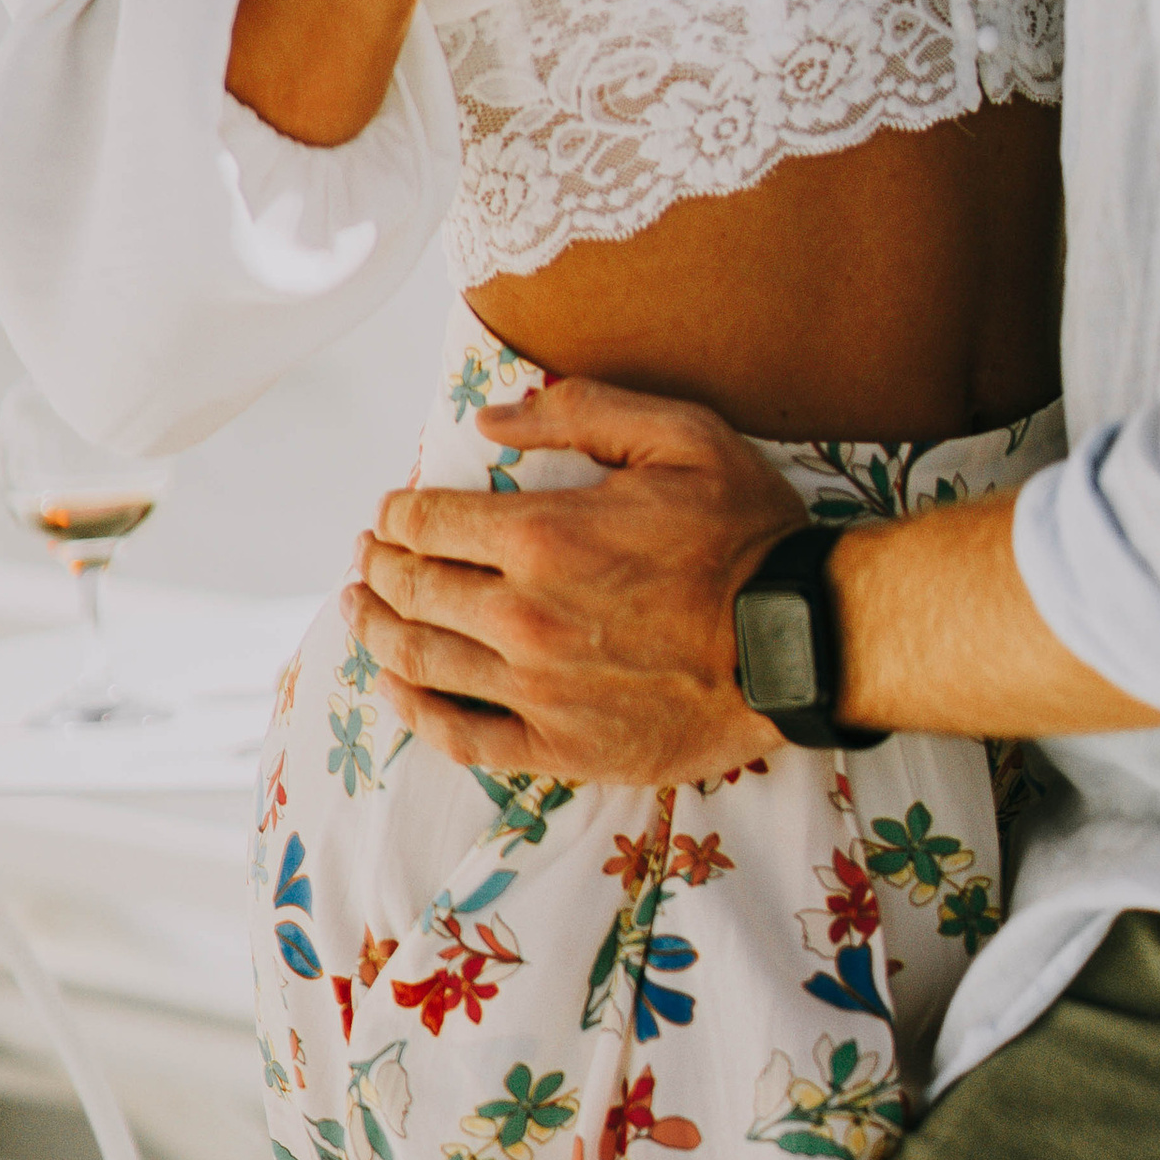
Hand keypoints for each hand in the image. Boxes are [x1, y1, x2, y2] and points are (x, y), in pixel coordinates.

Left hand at [345, 381, 809, 782]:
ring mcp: (537, 688)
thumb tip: (491, 420)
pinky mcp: (561, 746)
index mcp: (545, 535)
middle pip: (412, 589)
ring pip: (421, 660)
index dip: (396, 512)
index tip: (389, 510)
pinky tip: (397, 689)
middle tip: (366, 556)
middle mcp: (523, 615)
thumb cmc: (746, 533)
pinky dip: (415, 710)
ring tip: (359, 611)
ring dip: (376, 630)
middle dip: (377, 566)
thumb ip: (580, 412)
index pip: (429, 521)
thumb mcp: (681, 435)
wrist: (800, 641)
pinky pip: (462, 735)